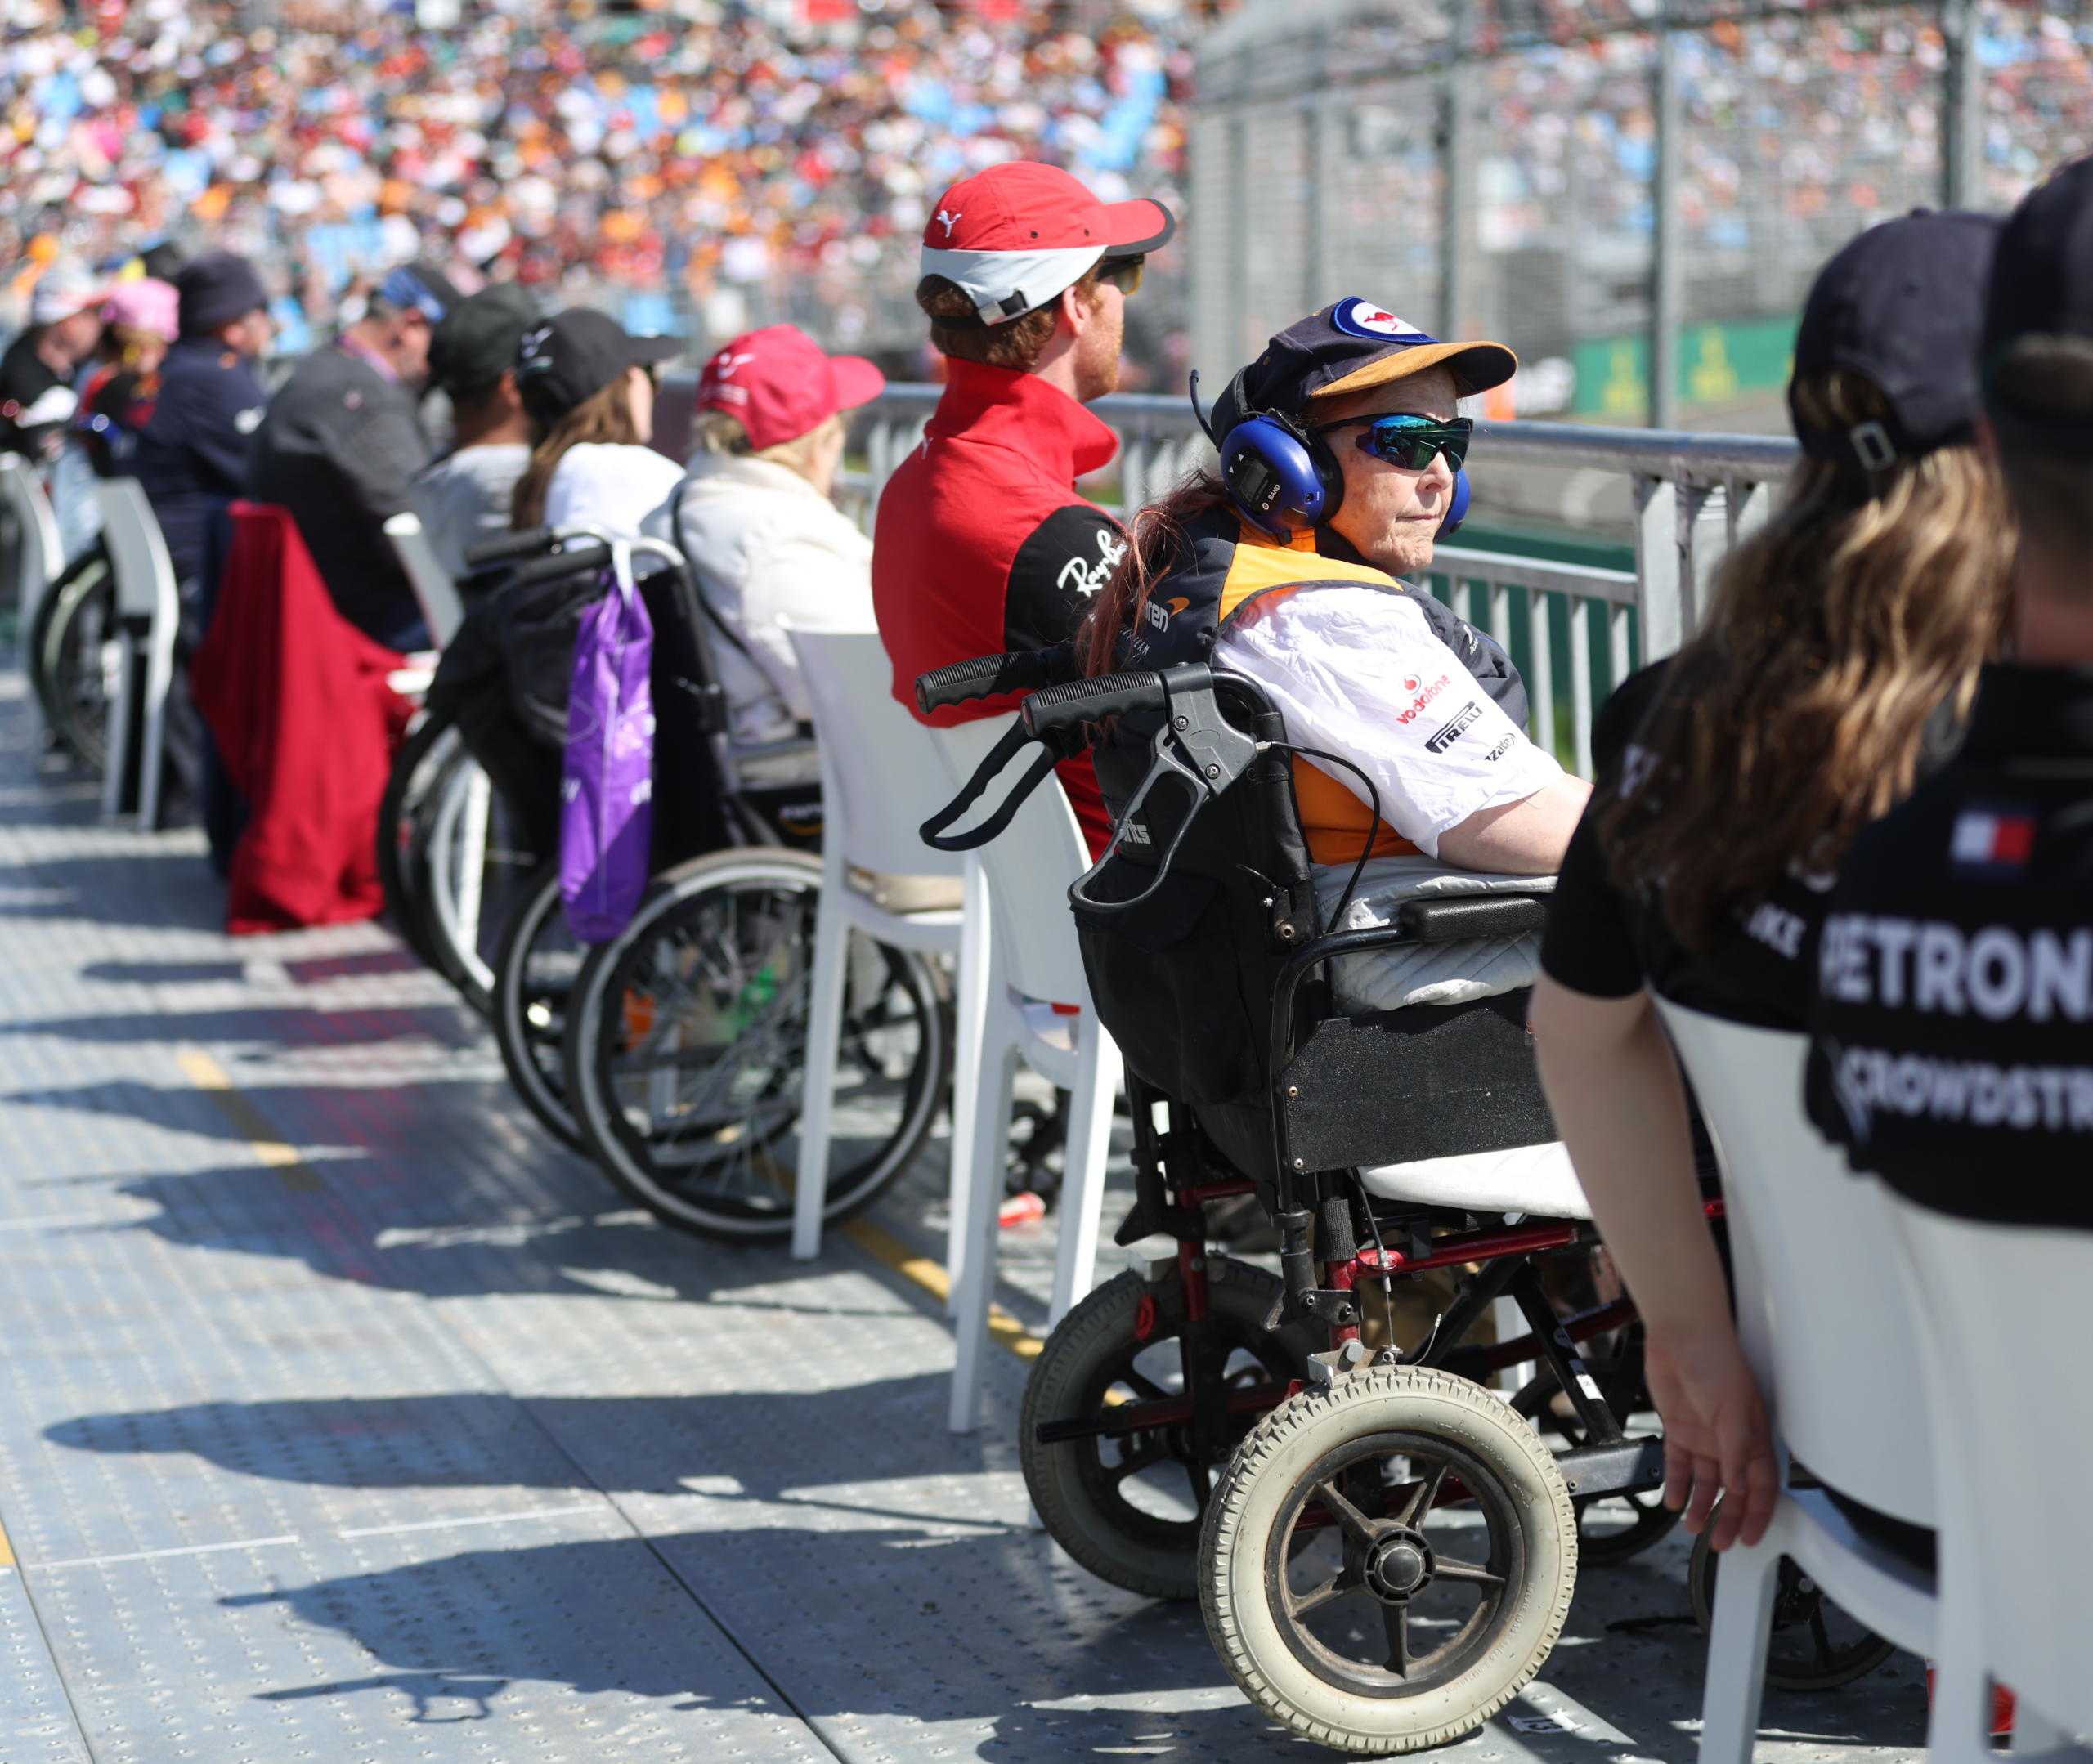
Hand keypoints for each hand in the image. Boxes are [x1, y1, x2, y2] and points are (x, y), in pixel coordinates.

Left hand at [1642, 1325, 1777, 1550]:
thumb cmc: (1716, 1361)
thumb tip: (1740, 1485)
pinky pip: (1677, 1465)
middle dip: (1728, 1518)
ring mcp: (1703, 1436)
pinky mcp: (1677, 1429)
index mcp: (1753, 1436)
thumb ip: (1737, 1450)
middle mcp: (1729, 1440)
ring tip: (1693, 1529)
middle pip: (1733, 1490)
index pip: (1761, 1484)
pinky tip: (1672, 1501)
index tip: (1750, 1536)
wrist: (1680, 1336)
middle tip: (1722, 1543)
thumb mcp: (1733, 1409)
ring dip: (1700, 1506)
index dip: (1757, 1513)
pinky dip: (1676, 1484)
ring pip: (1705, 1482)